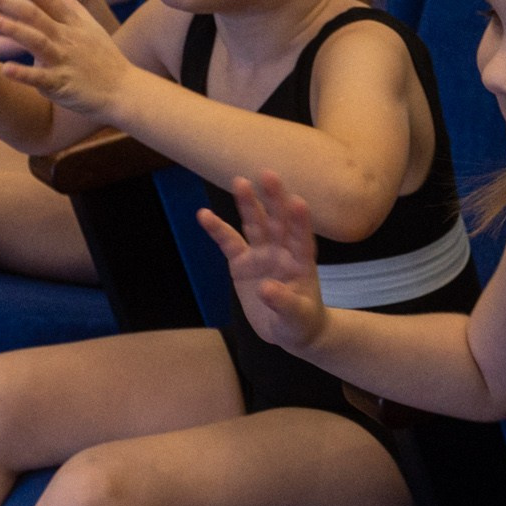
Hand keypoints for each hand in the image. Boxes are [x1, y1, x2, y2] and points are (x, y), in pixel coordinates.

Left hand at [0, 0, 129, 115]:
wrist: (124, 90)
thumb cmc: (103, 57)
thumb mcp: (88, 25)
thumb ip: (68, 3)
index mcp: (70, 21)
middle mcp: (66, 36)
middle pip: (34, 12)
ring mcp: (65, 59)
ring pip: (37, 40)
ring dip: (14, 30)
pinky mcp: (63, 84)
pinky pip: (41, 77)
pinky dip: (24, 73)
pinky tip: (5, 69)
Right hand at [198, 172, 328, 356]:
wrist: (287, 330)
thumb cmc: (300, 322)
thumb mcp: (296, 318)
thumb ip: (284, 302)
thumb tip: (265, 288)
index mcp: (302, 262)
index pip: (302, 239)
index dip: (300, 222)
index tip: (297, 202)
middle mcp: (282, 251)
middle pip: (278, 222)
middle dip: (274, 199)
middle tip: (268, 175)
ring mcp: (261, 253)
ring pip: (255, 224)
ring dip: (248, 204)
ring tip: (240, 182)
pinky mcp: (242, 262)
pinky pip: (228, 242)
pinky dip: (217, 229)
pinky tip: (203, 214)